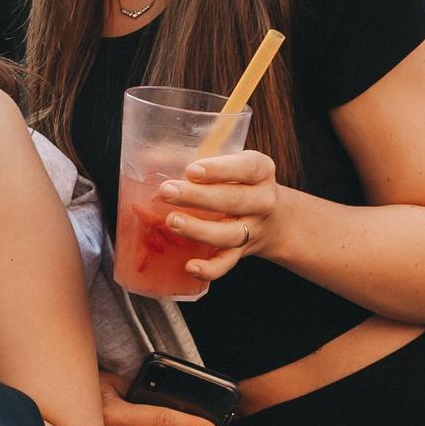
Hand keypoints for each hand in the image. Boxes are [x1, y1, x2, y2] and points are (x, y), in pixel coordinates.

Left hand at [153, 149, 279, 285]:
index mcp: (260, 172)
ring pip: (229, 234)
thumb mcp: (228, 164)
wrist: (274, 219)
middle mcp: (262, 201)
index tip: (191, 171)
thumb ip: (195, 159)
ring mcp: (253, 229)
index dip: (219, 170)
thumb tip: (150, 157)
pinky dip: (210, 268)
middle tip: (166, 192)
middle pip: (233, 200)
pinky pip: (227, 263)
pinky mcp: (242, 252)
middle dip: (197, 197)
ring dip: (199, 230)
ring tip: (172, 221)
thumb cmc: (238, 183)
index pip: (246, 168)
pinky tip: (190, 266)